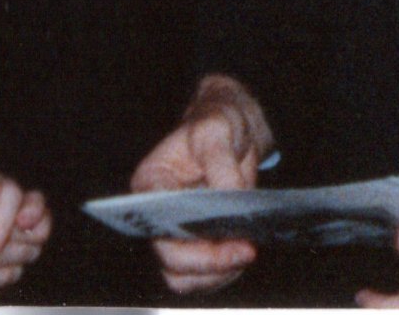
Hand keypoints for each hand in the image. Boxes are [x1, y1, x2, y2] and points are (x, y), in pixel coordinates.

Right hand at [131, 73, 273, 294]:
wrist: (236, 129)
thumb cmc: (218, 122)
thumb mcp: (219, 129)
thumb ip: (222, 163)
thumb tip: (230, 200)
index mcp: (151, 183)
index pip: (156, 222)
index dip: (185, 240)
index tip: (222, 237)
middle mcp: (158, 214)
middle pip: (170, 258)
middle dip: (209, 262)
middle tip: (246, 250)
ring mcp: (177, 231)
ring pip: (185, 275)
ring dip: (217, 273)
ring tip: (246, 251)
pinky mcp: (197, 243)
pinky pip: (203, 274)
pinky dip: (224, 271)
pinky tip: (244, 252)